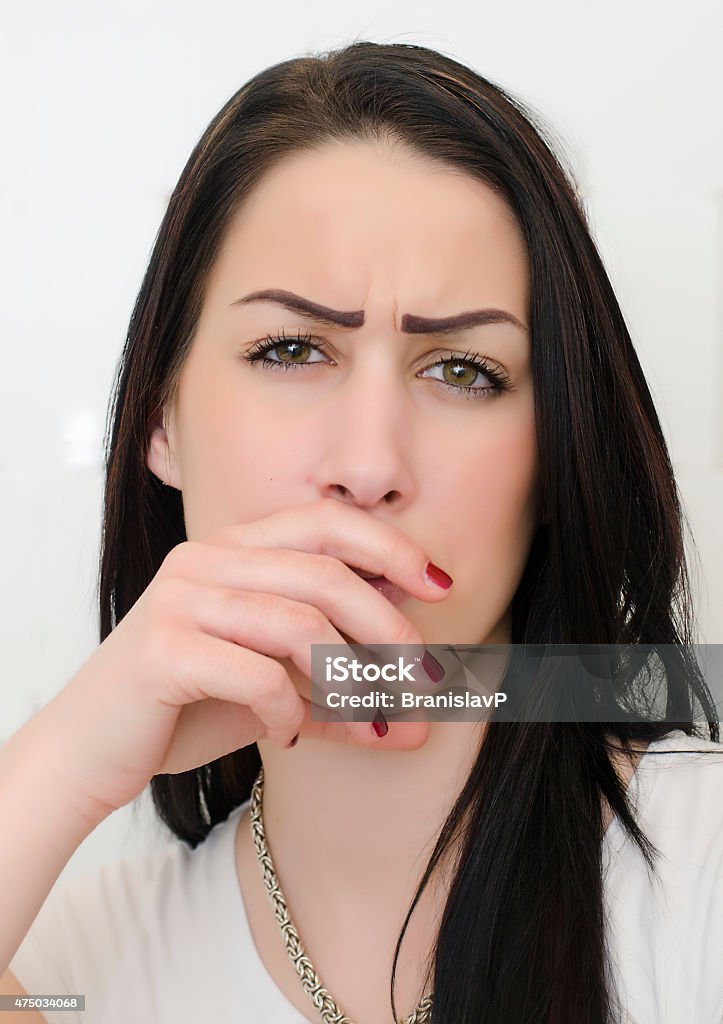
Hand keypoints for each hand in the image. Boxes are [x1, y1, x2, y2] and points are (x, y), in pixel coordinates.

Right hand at [31, 498, 452, 822]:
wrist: (89, 750)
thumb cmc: (186, 707)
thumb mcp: (273, 688)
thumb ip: (336, 684)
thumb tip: (418, 714)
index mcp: (232, 550)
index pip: (325, 522)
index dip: (389, 546)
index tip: (439, 585)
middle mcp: (206, 560)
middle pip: (324, 572)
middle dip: (387, 625)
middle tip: (423, 676)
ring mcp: (179, 599)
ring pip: (297, 620)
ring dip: (350, 677)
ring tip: (371, 720)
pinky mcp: (161, 649)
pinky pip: (256, 673)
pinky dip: (290, 710)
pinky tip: (287, 737)